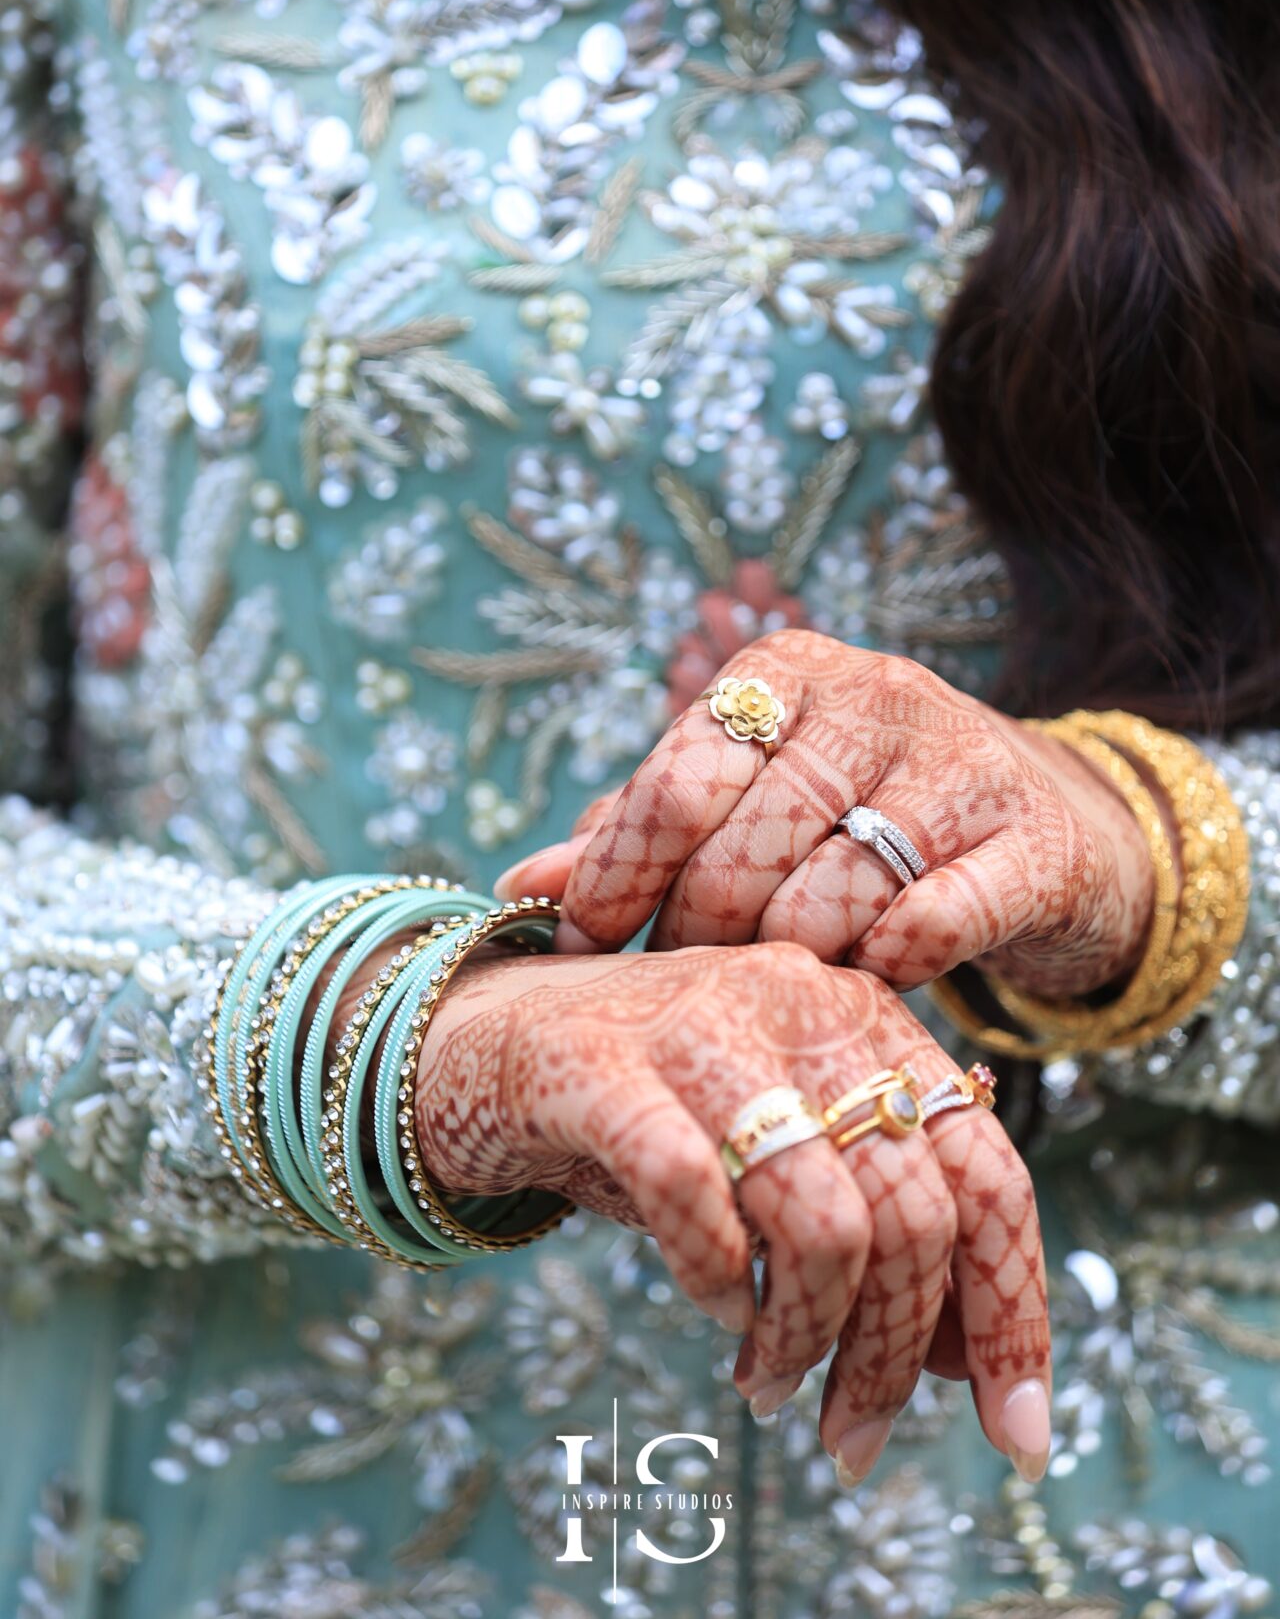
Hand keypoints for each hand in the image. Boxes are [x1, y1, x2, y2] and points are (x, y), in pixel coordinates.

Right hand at [413, 938, 1051, 1484]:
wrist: (468, 1039)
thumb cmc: (643, 1113)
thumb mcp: (776, 1157)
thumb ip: (876, 1229)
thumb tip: (971, 1361)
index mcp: (864, 1018)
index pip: (988, 1173)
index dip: (1013, 1311)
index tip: (1015, 1434)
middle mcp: (799, 1001)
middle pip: (913, 1214)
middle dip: (894, 1357)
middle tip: (849, 1435)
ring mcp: (700, 1024)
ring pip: (823, 1222)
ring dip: (805, 1339)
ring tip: (768, 1384)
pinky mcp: (598, 1064)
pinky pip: (694, 1196)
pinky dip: (714, 1281)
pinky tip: (710, 1307)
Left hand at [497, 632, 1156, 997]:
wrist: (1055, 828)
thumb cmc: (865, 815)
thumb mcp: (755, 797)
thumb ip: (645, 829)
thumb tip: (522, 881)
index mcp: (786, 672)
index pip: (677, 776)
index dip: (618, 874)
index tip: (580, 947)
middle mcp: (873, 695)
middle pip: (743, 846)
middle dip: (697, 933)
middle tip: (685, 982)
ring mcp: (962, 762)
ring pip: (828, 897)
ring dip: (790, 961)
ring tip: (778, 982)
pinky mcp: (1033, 841)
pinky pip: (929, 927)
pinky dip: (886, 966)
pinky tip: (872, 974)